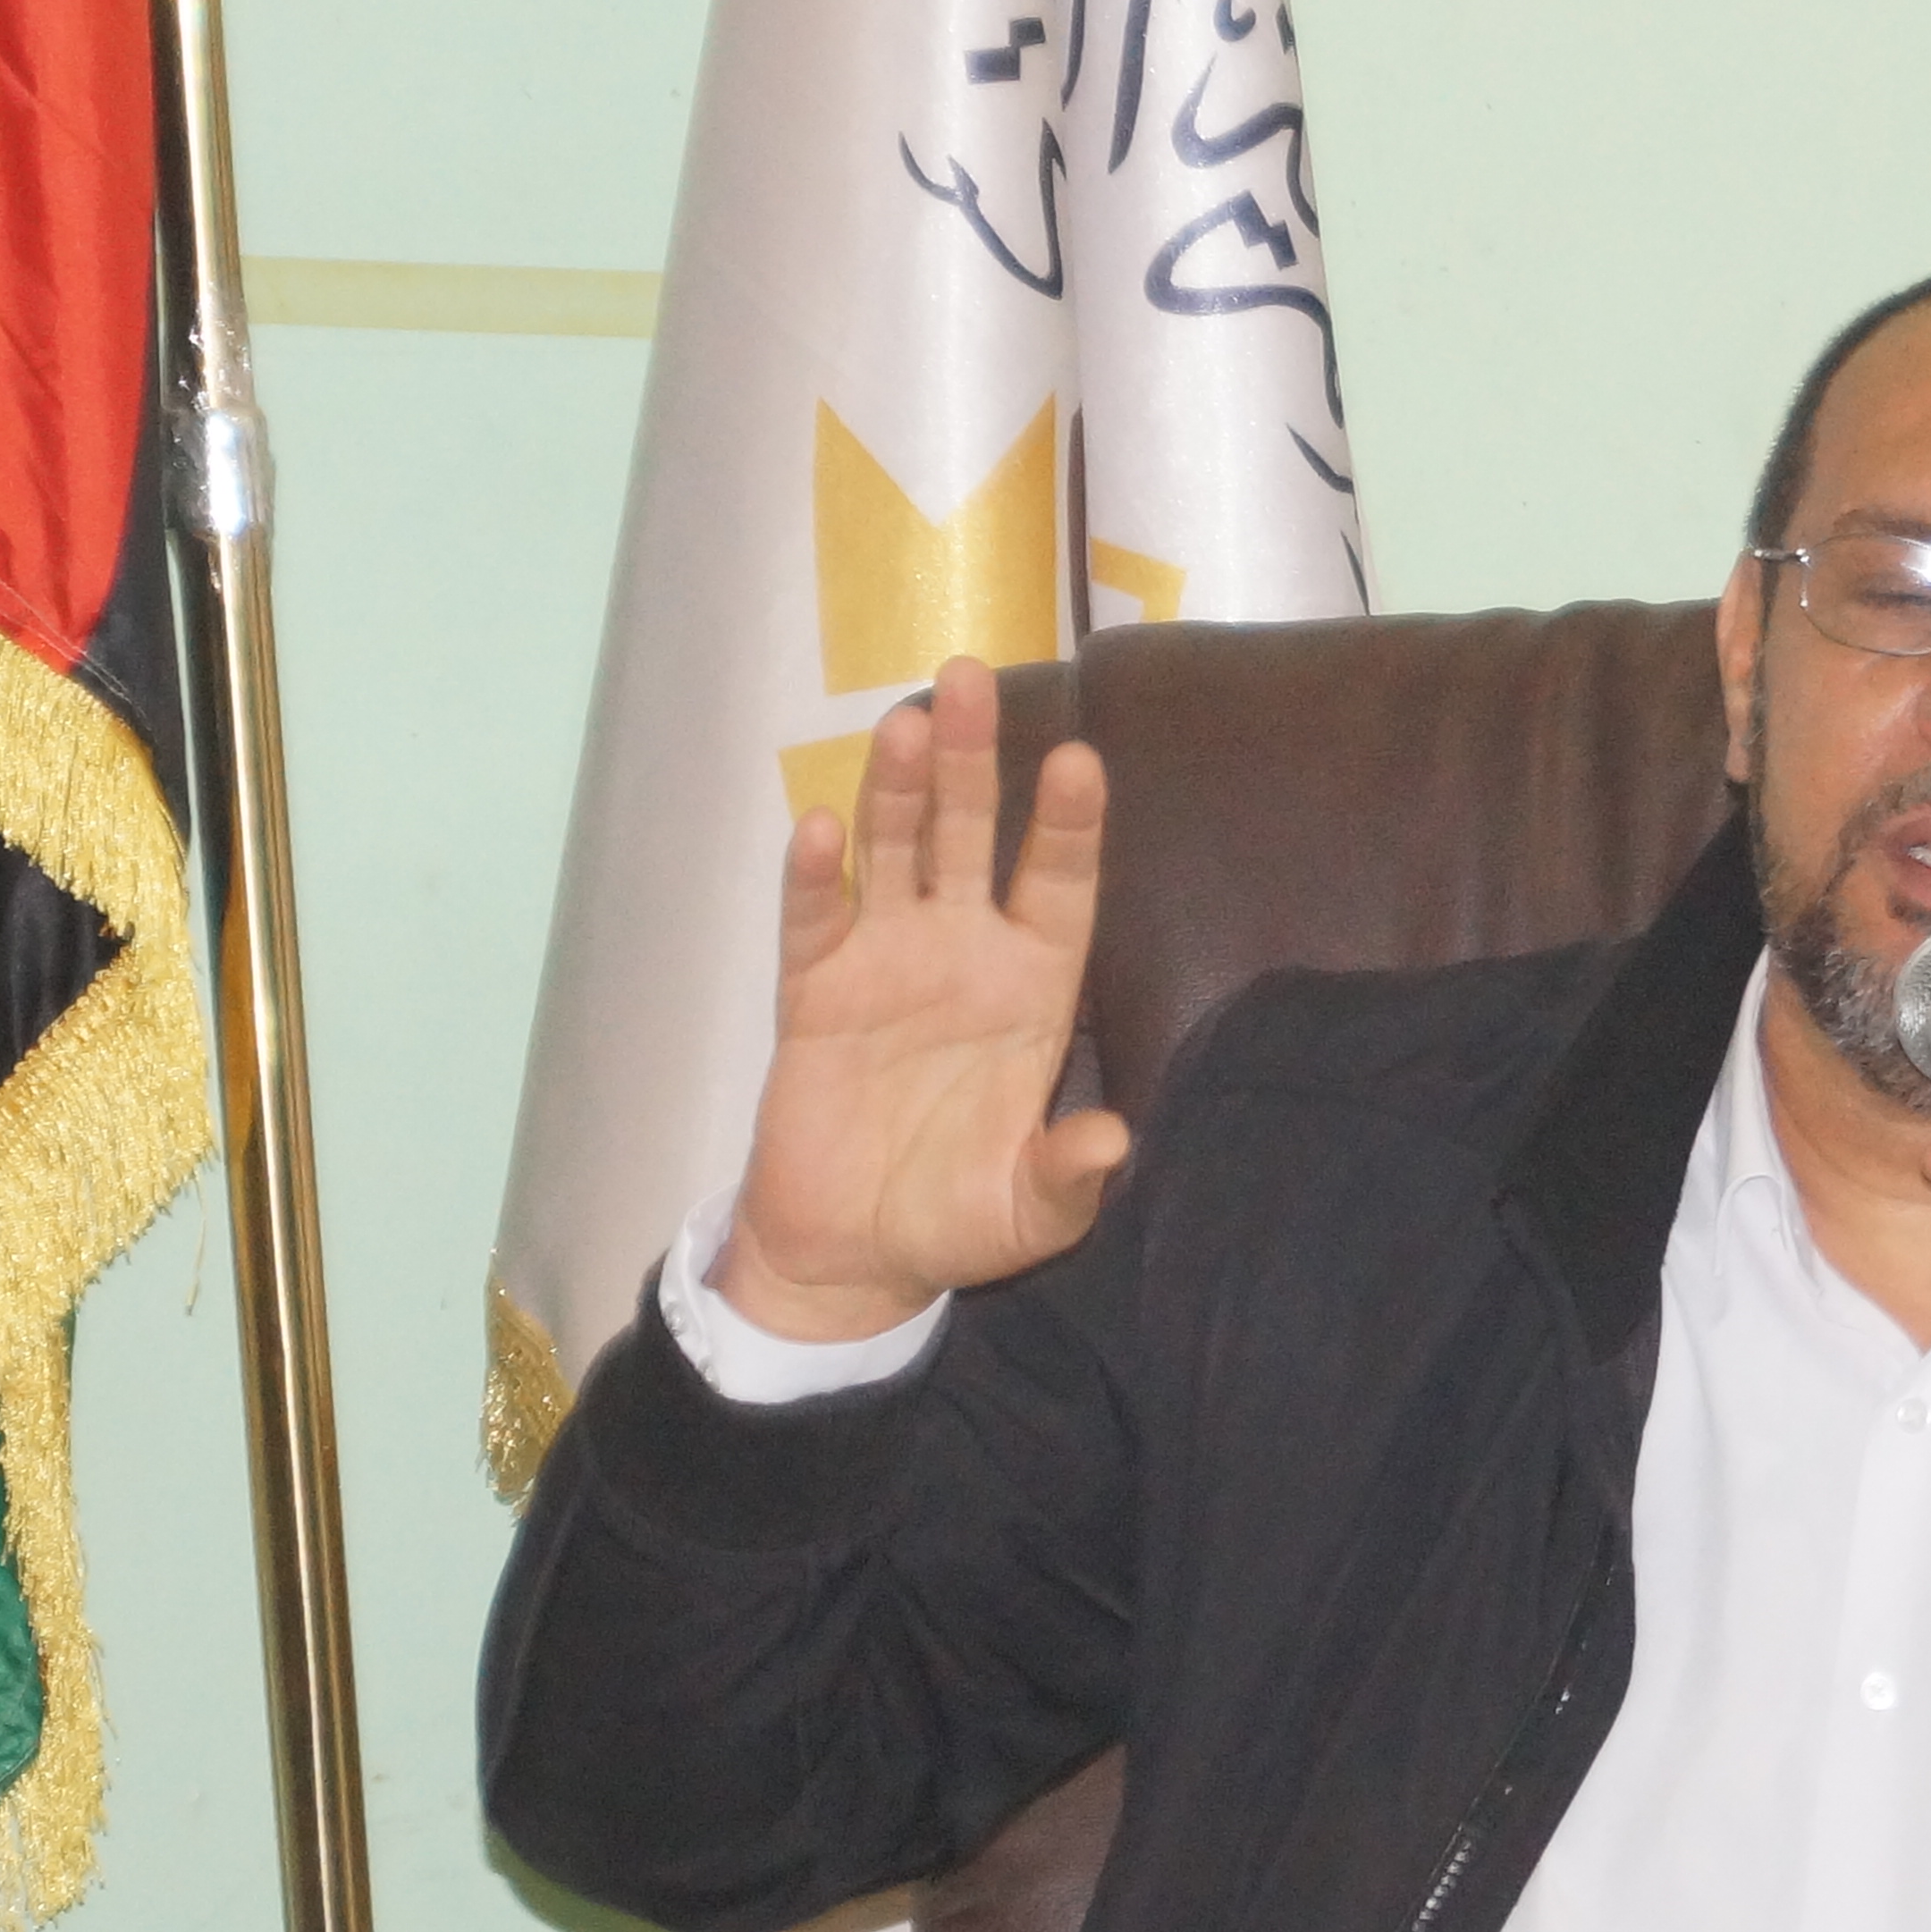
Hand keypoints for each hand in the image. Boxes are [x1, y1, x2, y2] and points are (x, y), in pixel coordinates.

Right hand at [713, 657, 1125, 1341]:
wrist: (855, 1254)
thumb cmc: (957, 1219)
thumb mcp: (1027, 1212)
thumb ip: (1067, 1176)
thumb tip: (1114, 1141)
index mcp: (1033, 986)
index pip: (1059, 884)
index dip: (1068, 825)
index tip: (1081, 760)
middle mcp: (963, 953)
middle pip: (969, 835)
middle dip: (973, 760)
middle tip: (971, 677)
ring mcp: (886, 962)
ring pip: (893, 852)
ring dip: (895, 787)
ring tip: (904, 721)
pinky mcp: (815, 991)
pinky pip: (816, 920)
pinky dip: (816, 877)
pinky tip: (820, 827)